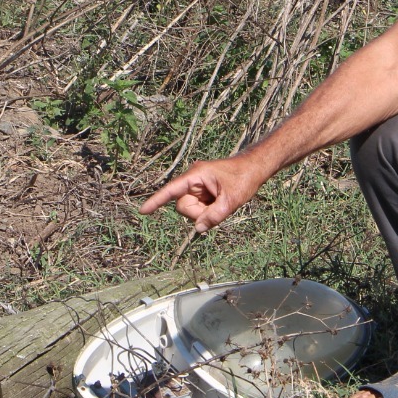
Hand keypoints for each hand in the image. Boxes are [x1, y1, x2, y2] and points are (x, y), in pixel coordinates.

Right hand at [138, 156, 268, 233]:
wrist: (255, 168)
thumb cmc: (244, 178)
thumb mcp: (231, 200)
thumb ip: (214, 216)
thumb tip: (198, 228)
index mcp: (196, 175)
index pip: (172, 190)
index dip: (156, 201)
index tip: (143, 211)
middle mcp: (193, 180)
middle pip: (183, 205)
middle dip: (197, 213)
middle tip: (218, 209)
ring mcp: (198, 186)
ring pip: (191, 209)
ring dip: (204, 212)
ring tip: (222, 204)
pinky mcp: (203, 192)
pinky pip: (199, 208)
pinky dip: (209, 211)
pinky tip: (221, 203)